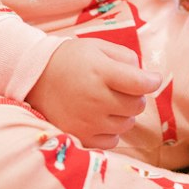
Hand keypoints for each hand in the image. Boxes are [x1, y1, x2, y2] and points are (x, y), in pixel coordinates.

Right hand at [26, 38, 161, 148]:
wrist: (35, 77)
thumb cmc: (71, 60)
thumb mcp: (97, 48)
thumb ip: (125, 57)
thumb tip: (146, 76)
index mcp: (101, 72)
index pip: (140, 83)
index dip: (152, 81)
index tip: (153, 79)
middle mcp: (95, 99)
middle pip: (137, 106)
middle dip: (136, 96)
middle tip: (122, 88)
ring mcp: (88, 121)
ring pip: (126, 124)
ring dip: (124, 113)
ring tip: (108, 101)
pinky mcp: (80, 136)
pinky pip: (112, 141)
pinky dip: (111, 130)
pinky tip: (100, 117)